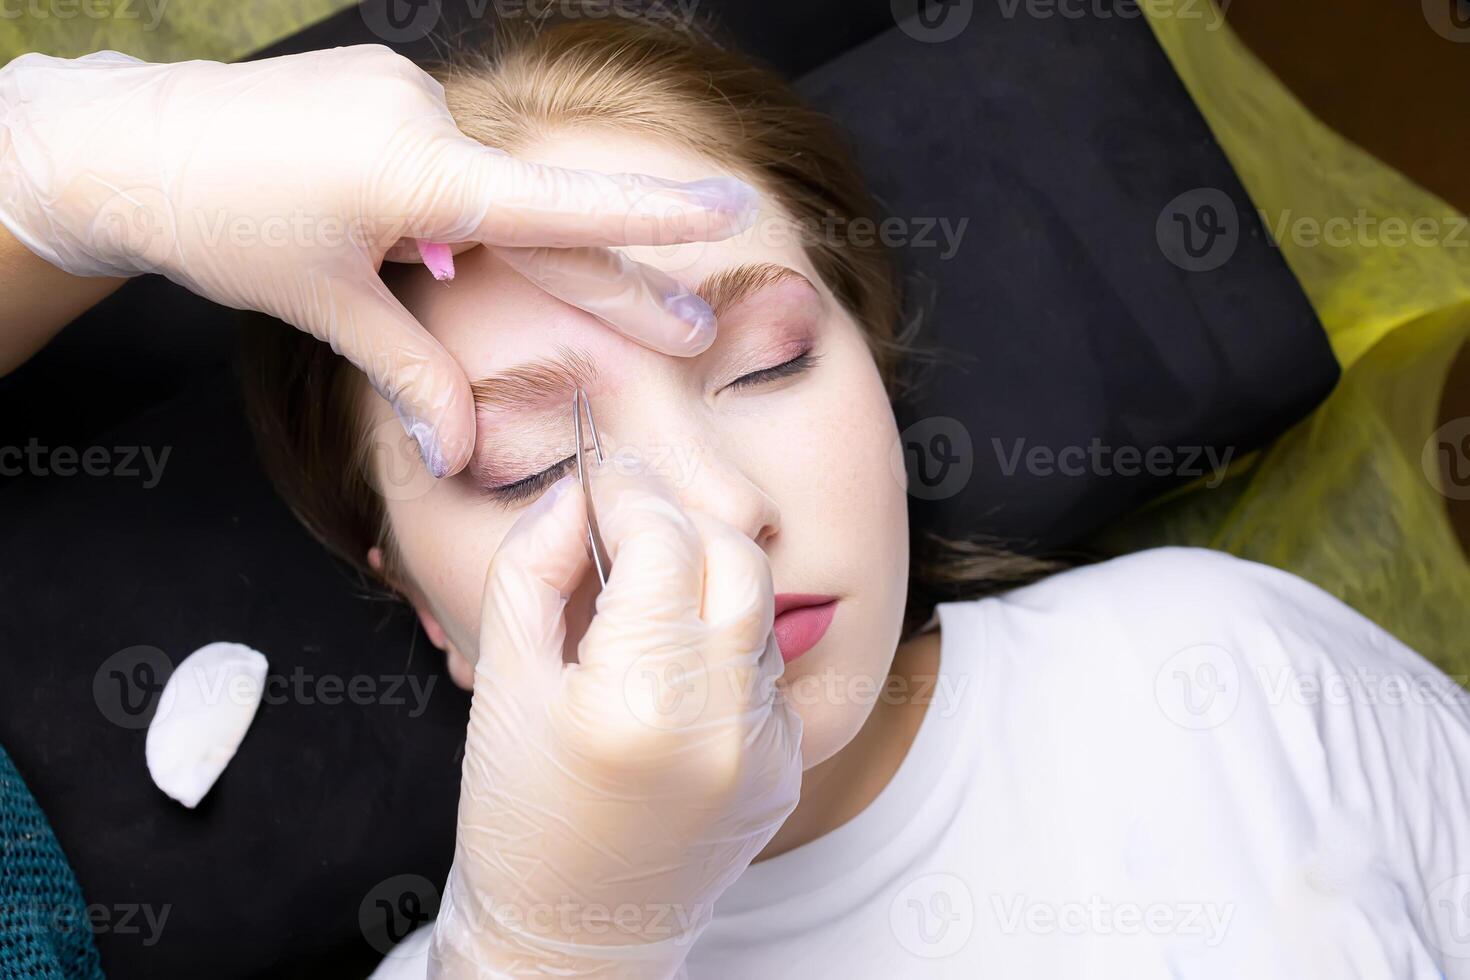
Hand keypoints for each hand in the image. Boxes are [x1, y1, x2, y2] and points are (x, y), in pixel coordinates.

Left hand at [0, 45, 755, 475]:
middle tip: (686, 330)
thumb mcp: (325, 311)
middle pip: (546, 212)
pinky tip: (369, 219)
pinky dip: (438, 199)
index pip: (556, 205)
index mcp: (414, 176)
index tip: (727, 210)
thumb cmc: (222, 226)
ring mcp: (404, 88)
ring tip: (374, 258)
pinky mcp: (386, 81)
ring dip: (476, 239)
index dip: (650, 216)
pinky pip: (443, 150)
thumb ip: (411, 374)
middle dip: (614, 275)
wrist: (129, 143)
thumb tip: (461, 449)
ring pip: (484, 185)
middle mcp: (424, 117)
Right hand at [431, 466, 801, 976]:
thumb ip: (530, 568)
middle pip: (736, 557)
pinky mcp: (787, 767)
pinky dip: (721, 646)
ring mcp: (766, 749)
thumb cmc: (517, 817)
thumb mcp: (498, 683)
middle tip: (627, 519)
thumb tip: (574, 494)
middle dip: (681, 520)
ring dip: (702, 582)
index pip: (665, 541)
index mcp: (637, 701)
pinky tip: (669, 673)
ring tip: (640, 601)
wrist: (574, 937)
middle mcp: (721, 723)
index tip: (601, 481)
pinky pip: (764, 668)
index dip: (629, 494)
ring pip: (755, 608)